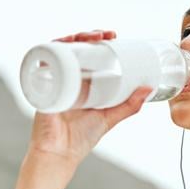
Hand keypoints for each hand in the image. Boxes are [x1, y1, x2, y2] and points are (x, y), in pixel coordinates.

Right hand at [28, 30, 152, 164]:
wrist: (59, 154)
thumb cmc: (80, 139)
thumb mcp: (109, 117)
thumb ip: (129, 106)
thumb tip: (148, 89)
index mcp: (81, 83)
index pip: (88, 54)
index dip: (98, 41)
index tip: (113, 35)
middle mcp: (67, 79)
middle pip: (74, 48)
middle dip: (87, 35)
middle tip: (105, 34)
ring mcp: (54, 81)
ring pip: (58, 50)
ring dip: (71, 38)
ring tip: (87, 37)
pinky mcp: (41, 86)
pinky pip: (41, 63)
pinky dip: (48, 51)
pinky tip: (60, 44)